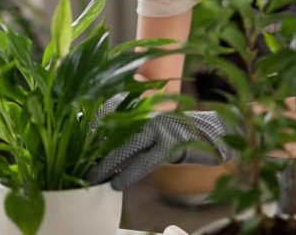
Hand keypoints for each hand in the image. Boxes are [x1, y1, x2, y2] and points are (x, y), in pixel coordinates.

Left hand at [87, 108, 233, 190]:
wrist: (216, 133)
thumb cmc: (183, 134)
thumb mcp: (157, 130)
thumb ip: (137, 135)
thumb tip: (111, 150)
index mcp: (145, 111)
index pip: (113, 118)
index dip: (95, 132)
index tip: (79, 145)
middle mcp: (150, 116)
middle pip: (116, 133)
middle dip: (96, 151)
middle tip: (79, 167)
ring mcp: (161, 128)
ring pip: (126, 148)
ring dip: (108, 165)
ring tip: (93, 178)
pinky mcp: (171, 144)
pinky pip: (144, 161)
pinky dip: (129, 173)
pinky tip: (117, 184)